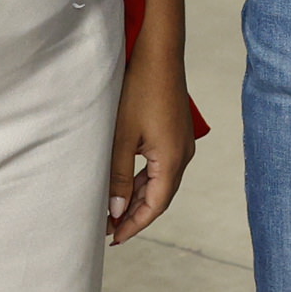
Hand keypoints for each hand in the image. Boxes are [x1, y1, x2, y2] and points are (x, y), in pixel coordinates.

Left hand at [109, 55, 195, 245]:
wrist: (159, 52)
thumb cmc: (139, 90)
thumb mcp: (122, 137)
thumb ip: (118, 176)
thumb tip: (116, 211)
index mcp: (172, 161)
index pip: (154, 207)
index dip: (133, 225)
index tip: (112, 239)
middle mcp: (182, 155)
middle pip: (158, 198)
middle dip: (134, 215)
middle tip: (108, 229)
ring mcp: (181, 143)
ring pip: (159, 183)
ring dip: (138, 198)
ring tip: (113, 211)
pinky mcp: (175, 132)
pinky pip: (160, 167)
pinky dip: (143, 180)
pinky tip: (126, 183)